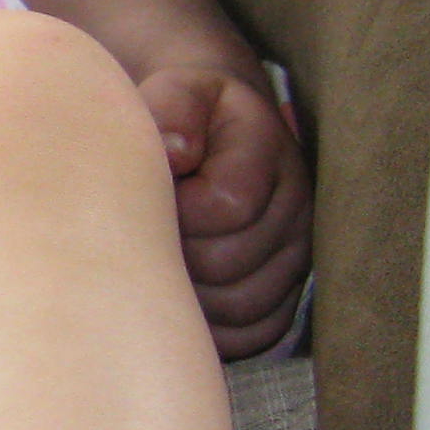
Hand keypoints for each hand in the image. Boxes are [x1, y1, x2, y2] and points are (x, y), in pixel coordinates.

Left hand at [134, 65, 312, 356]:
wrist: (208, 135)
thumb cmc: (179, 118)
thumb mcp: (175, 93)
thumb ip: (173, 111)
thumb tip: (175, 154)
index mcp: (270, 153)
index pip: (224, 207)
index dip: (171, 212)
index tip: (142, 199)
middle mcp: (296, 209)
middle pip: (227, 265)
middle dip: (168, 256)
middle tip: (133, 240)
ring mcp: (294, 257)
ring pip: (240, 309)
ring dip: (184, 300)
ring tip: (147, 269)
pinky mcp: (283, 296)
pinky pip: (252, 336)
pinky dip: (208, 332)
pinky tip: (172, 304)